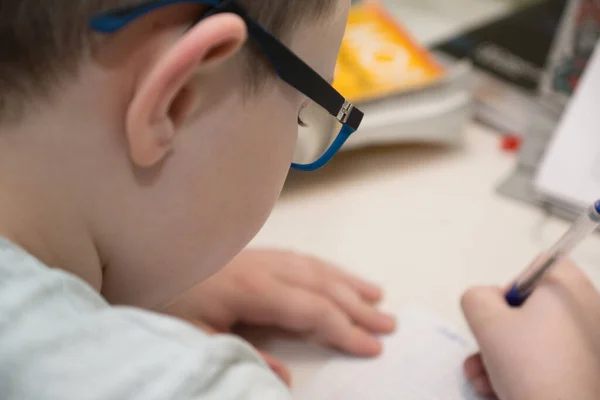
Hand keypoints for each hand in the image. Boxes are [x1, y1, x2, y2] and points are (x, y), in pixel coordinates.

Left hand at [165, 249, 395, 383]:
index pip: (312, 311)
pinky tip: (339, 276)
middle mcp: (266, 268)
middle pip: (322, 287)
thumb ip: (243, 356)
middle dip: (358, 307)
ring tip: (378, 297)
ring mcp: (263, 257)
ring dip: (349, 283)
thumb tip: (287, 379)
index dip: (345, 329)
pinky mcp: (257, 254)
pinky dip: (327, 268)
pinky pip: (302, 258)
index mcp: (253, 290)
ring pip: (317, 268)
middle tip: (389, 325)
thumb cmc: (168, 302)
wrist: (147, 260)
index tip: (373, 347)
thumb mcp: (196, 339)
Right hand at [461, 259, 599, 399]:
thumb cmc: (531, 365)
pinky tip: (500, 389)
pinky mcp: (590, 372)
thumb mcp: (486, 321)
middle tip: (482, 353)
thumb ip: (475, 297)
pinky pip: (550, 362)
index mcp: (569, 288)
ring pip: (535, 340)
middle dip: (496, 334)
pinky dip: (524, 373)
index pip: (534, 269)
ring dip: (500, 357)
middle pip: (530, 309)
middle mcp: (588, 311)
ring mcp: (592, 344)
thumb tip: (487, 302)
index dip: (509, 290)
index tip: (499, 317)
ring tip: (482, 378)